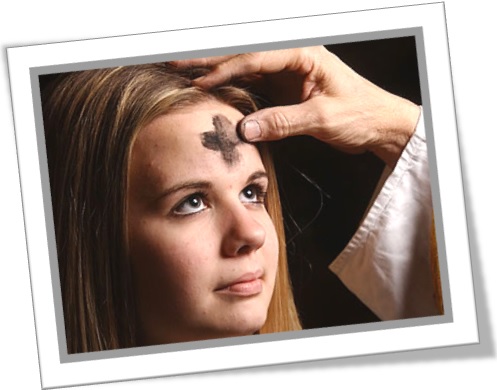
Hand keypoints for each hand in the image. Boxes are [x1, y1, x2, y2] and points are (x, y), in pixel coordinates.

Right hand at [173, 47, 419, 166]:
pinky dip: (233, 88)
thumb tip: (244, 128)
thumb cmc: (363, 114)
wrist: (382, 124)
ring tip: (186, 74)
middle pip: (245, 55)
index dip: (226, 70)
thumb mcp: (323, 118)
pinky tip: (214, 90)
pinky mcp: (287, 88)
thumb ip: (282, 121)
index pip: (256, 58)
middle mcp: (294, 58)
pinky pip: (254, 85)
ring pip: (245, 69)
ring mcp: (289, 73)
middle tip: (176, 61)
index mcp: (305, 54)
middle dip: (210, 59)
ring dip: (217, 72)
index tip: (200, 82)